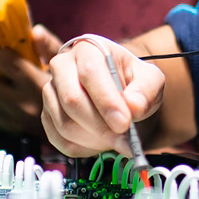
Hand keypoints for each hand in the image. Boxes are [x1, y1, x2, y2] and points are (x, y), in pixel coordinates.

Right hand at [41, 36, 164, 156]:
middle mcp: (62, 66)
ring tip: (117, 141)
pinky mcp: (47, 116)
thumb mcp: (150, 80)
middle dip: (100, 126)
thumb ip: (146, 92)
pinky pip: (59, 139)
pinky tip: (102, 143)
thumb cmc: (132, 81)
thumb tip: (133, 107)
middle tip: (124, 141)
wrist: (120, 89)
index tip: (125, 123)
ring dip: (94, 140)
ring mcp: (51, 92)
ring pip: (64, 123)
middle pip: (72, 100)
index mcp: (88, 49)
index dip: (106, 101)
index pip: (90, 73)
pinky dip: (83, 148)